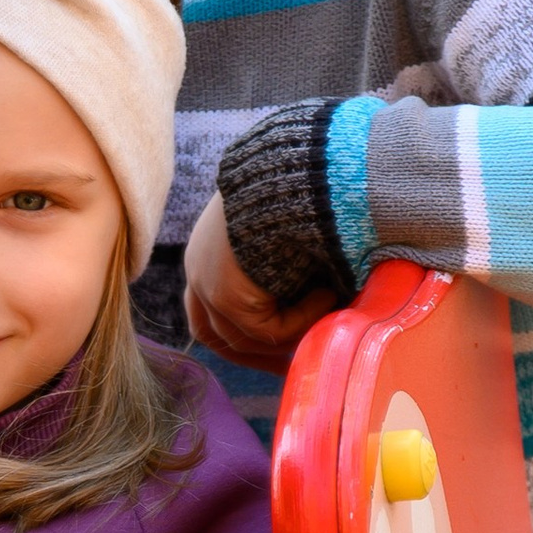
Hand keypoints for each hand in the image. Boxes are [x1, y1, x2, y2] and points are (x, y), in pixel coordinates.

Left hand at [182, 193, 333, 373]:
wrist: (295, 168)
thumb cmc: (301, 194)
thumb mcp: (287, 238)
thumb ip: (288, 274)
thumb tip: (318, 305)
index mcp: (207, 253)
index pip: (212, 314)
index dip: (246, 341)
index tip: (281, 354)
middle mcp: (199, 269)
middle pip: (217, 337)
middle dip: (261, 356)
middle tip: (301, 364)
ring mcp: (205, 283)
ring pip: (246, 339)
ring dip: (293, 333)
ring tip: (333, 305)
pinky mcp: (224, 293)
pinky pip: (268, 330)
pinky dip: (304, 319)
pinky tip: (329, 292)